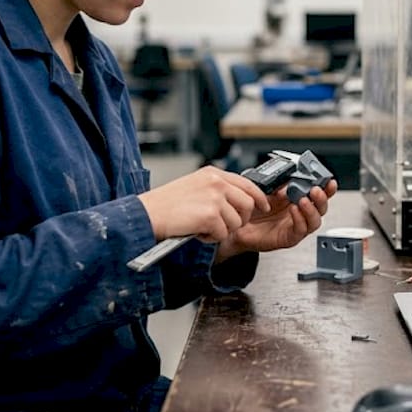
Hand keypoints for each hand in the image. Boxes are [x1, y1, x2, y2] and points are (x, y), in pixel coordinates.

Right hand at [138, 166, 270, 242]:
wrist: (147, 214)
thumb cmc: (166, 204)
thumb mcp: (195, 185)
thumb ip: (216, 189)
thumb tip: (236, 200)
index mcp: (213, 174)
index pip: (248, 184)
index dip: (259, 198)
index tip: (263, 206)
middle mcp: (216, 183)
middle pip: (247, 205)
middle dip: (239, 220)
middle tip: (223, 225)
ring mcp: (214, 198)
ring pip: (236, 223)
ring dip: (221, 230)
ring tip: (202, 227)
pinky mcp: (210, 215)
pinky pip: (223, 234)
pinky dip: (211, 238)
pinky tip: (197, 232)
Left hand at [215, 180, 337, 260]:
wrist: (237, 226)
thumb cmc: (251, 210)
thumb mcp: (266, 191)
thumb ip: (280, 184)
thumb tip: (291, 174)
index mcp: (297, 200)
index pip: (318, 194)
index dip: (327, 188)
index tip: (329, 181)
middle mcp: (299, 214)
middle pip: (321, 208)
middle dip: (322, 198)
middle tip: (316, 190)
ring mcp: (295, 226)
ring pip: (314, 221)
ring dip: (312, 210)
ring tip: (304, 200)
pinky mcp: (289, 238)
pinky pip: (300, 231)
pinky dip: (300, 220)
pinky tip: (294, 211)